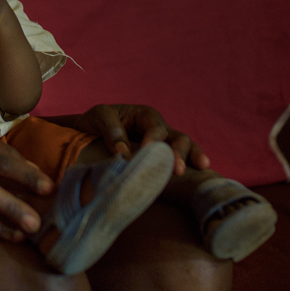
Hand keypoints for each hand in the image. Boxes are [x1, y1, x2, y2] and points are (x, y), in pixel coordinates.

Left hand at [74, 104, 210, 175]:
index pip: (155, 126)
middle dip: (178, 152)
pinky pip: (180, 161)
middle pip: (176, 137)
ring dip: (191, 157)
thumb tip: (124, 153)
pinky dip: (191, 164)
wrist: (89, 134)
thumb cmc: (95, 122)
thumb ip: (111, 130)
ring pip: (185, 147)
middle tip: (176, 169)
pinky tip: (200, 174)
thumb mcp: (99, 116)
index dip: (154, 139)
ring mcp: (164, 145)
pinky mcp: (162, 160)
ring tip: (200, 168)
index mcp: (144, 116)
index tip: (148, 151)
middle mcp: (159, 129)